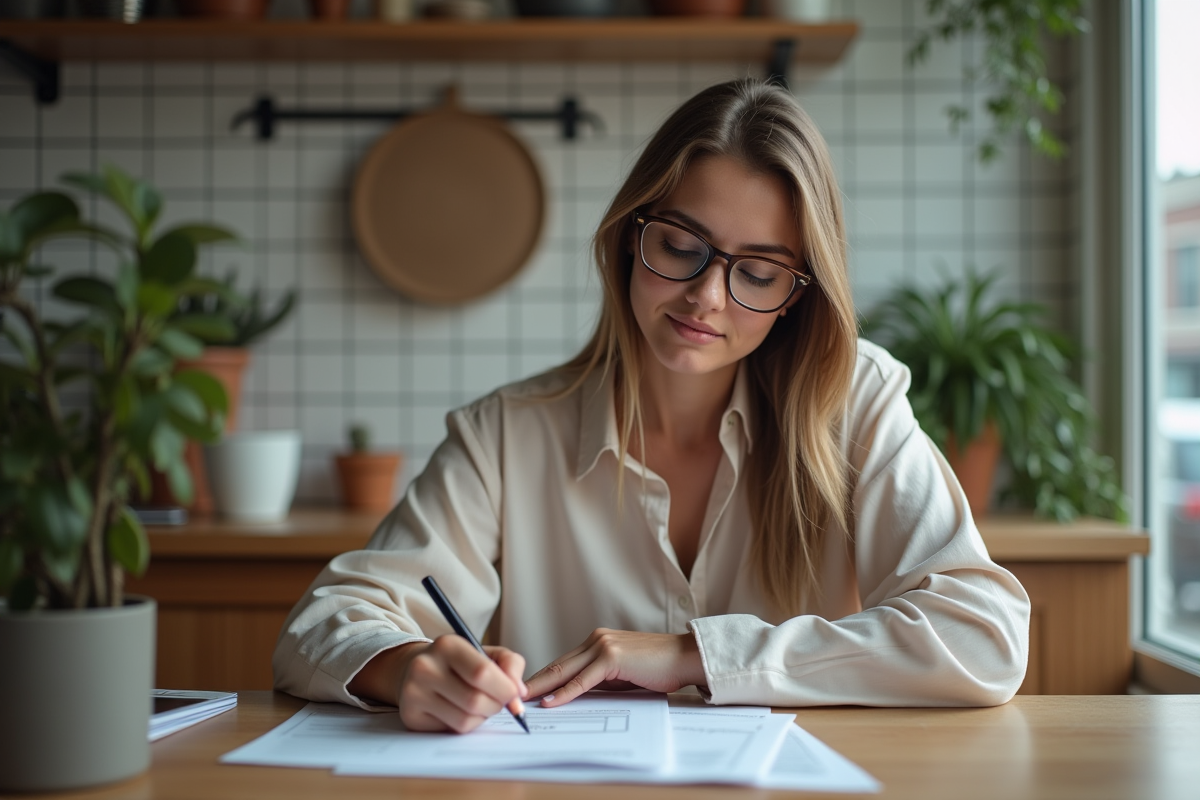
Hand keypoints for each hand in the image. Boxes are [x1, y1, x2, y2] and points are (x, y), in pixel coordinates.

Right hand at [349, 637, 526, 733]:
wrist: (414, 669)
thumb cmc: (459, 663)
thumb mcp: (486, 652)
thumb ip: (510, 664)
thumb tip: (519, 693)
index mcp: (447, 645)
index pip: (482, 673)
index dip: (505, 689)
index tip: (514, 695)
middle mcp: (425, 667)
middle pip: (475, 700)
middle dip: (496, 706)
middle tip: (498, 701)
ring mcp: (414, 693)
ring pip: (465, 720)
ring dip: (481, 717)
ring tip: (477, 704)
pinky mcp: (411, 717)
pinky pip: (452, 730)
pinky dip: (465, 725)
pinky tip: (459, 711)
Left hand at [524, 629, 706, 707]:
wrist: (685, 658)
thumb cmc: (658, 668)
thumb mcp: (622, 674)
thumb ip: (599, 680)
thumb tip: (575, 694)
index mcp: (598, 641)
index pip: (564, 662)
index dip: (543, 678)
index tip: (527, 691)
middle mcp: (597, 639)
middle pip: (558, 664)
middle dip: (534, 682)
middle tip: (512, 695)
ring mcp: (603, 646)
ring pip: (565, 670)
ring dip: (541, 687)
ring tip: (522, 700)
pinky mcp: (612, 658)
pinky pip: (582, 680)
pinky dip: (564, 692)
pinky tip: (549, 701)